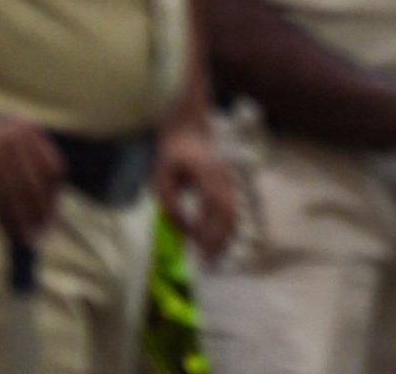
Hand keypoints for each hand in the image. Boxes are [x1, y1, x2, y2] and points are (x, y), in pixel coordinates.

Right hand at [0, 108, 62, 240]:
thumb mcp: (7, 144)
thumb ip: (25, 165)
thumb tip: (43, 204)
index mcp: (30, 131)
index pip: (54, 168)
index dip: (54, 195)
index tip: (51, 216)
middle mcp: (18, 138)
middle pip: (38, 183)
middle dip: (41, 212)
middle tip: (41, 234)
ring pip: (17, 194)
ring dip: (23, 220)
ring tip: (26, 239)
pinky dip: (5, 220)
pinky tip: (9, 232)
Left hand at [155, 121, 236, 260]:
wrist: (189, 132)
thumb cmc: (172, 154)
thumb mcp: (162, 177)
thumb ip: (170, 202)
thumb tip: (180, 228)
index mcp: (206, 176)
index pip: (211, 207)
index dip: (206, 228)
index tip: (194, 246)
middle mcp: (222, 181)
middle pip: (227, 214)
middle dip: (219, 240)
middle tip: (209, 262)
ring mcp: (227, 183)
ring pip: (232, 214)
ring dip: (225, 237)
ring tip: (214, 257)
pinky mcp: (227, 186)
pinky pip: (231, 210)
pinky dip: (227, 228)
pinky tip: (218, 241)